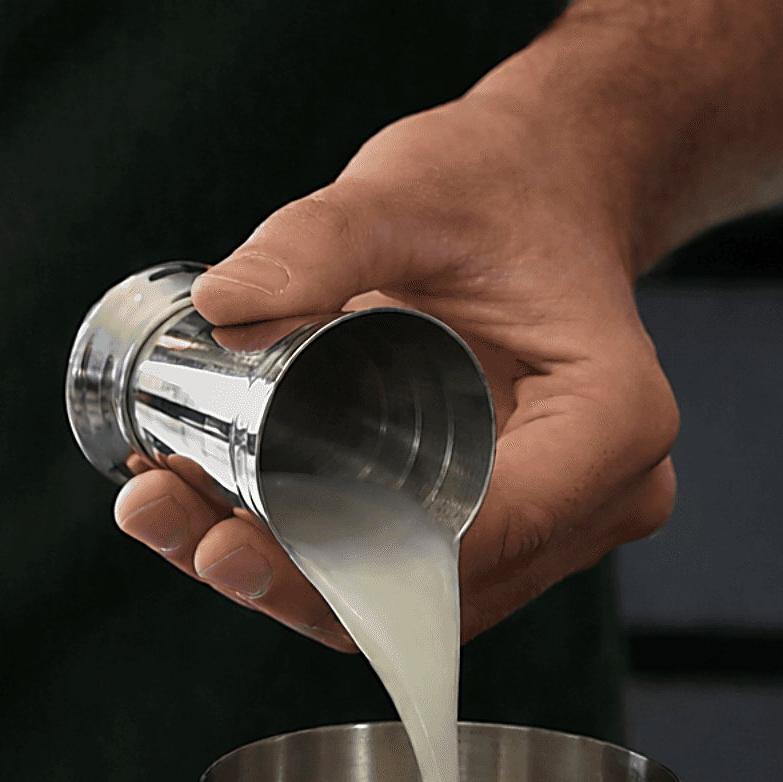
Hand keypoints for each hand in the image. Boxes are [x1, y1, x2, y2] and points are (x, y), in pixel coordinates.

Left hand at [113, 82, 678, 646]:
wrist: (546, 182)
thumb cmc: (502, 183)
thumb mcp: (408, 190)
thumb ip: (320, 238)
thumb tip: (224, 307)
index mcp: (613, 420)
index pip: (483, 534)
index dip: (348, 558)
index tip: (232, 533)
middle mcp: (607, 495)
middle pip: (438, 590)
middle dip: (298, 578)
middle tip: (177, 525)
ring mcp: (564, 523)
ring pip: (414, 599)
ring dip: (292, 579)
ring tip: (169, 514)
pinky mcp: (512, 525)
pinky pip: (410, 570)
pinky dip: (317, 556)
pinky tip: (216, 510)